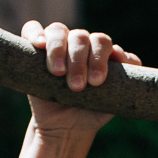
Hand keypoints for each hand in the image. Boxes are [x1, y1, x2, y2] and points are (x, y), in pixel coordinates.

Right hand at [22, 22, 141, 135]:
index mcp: (99, 52)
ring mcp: (58, 45)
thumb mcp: (113, 100)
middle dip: (80, 61)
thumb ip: (125, 80)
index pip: (102, 42)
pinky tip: (39, 44)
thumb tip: (124, 57)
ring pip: (58, 31)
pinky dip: (35, 33)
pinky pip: (32, 29)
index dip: (100, 57)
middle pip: (81, 37)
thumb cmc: (92, 112)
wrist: (66, 128)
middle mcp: (80, 44)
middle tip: (78, 86)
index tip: (97, 81)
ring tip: (58, 73)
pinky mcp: (35, 50)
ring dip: (59, 50)